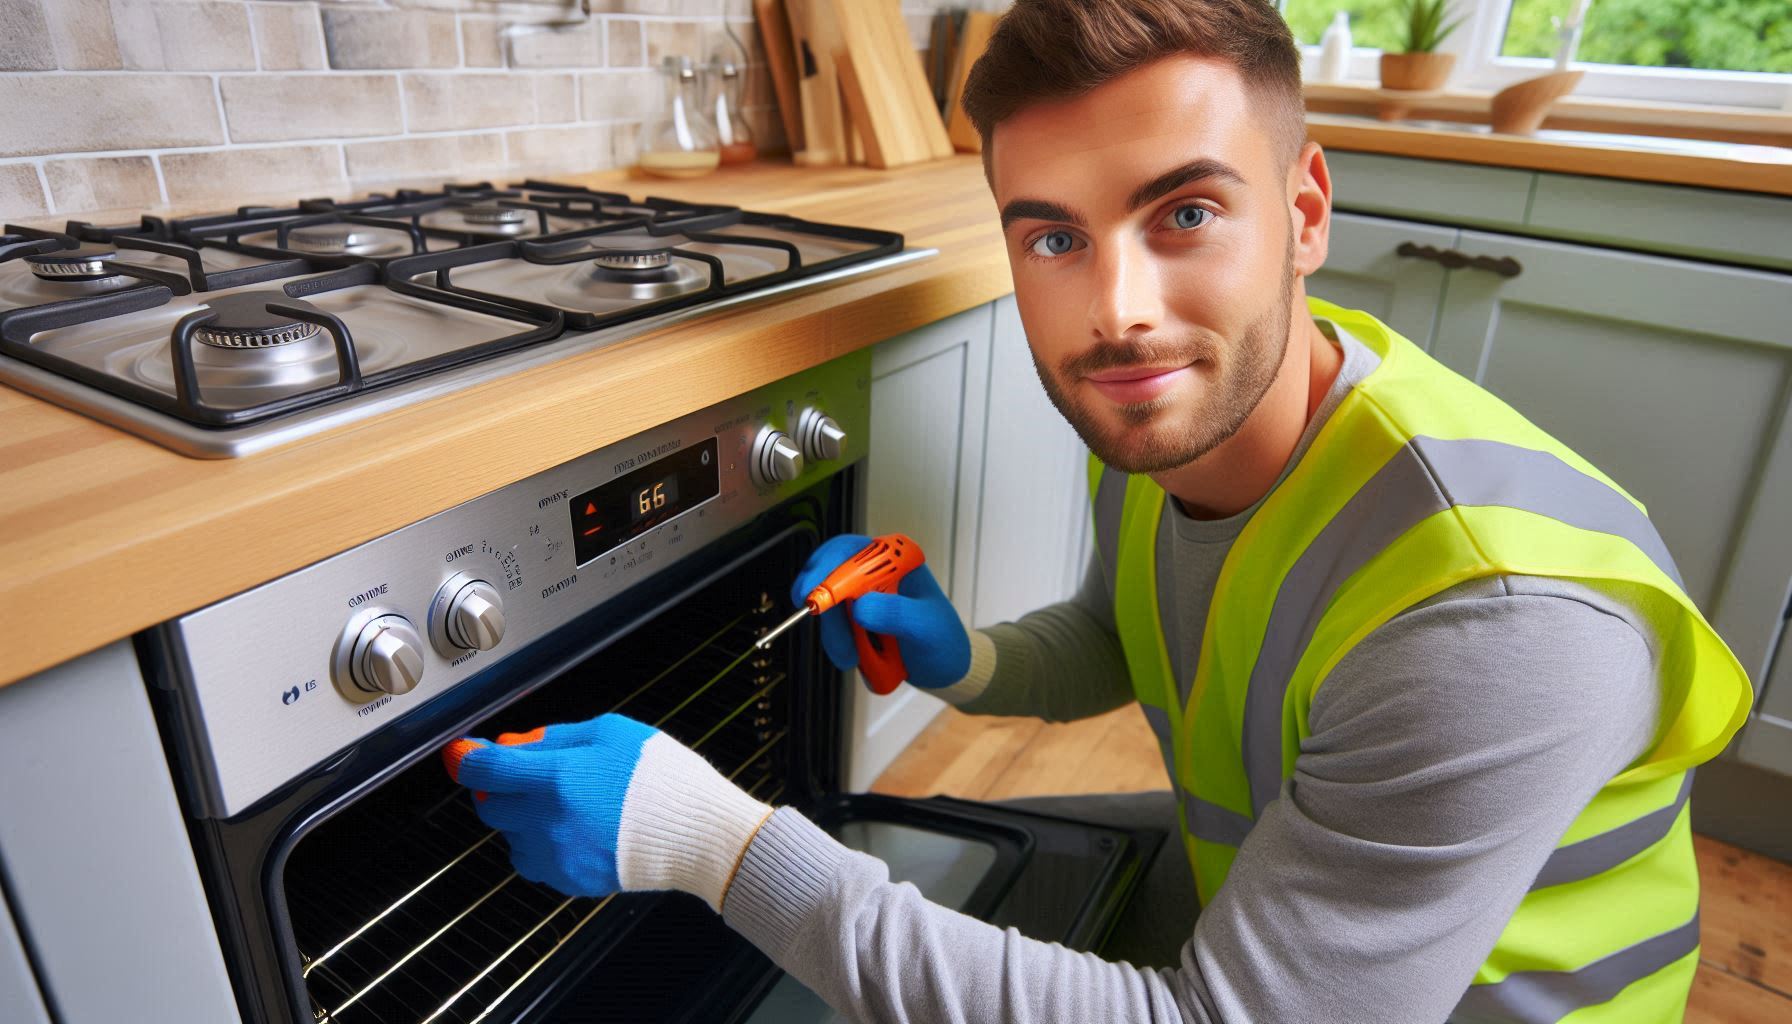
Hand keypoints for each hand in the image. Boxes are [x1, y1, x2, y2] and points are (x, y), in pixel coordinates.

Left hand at [441, 713, 772, 909]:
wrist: (698, 832)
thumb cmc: (662, 776)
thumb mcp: (609, 732)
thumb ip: (553, 737)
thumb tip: (512, 745)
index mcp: (556, 778)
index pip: (482, 769)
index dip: (464, 758)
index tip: (462, 754)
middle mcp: (547, 820)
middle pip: (488, 805)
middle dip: (499, 787)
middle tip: (527, 775)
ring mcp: (557, 855)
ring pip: (510, 837)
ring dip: (522, 819)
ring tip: (566, 805)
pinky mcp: (569, 880)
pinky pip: (535, 862)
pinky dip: (543, 845)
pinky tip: (576, 829)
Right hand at [792, 533, 970, 688]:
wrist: (944, 668)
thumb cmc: (943, 639)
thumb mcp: (926, 626)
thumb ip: (896, 613)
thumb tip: (861, 606)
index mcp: (896, 559)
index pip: (851, 550)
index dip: (825, 566)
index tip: (812, 592)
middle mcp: (875, 573)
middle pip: (829, 577)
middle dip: (825, 608)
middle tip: (832, 633)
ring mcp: (862, 598)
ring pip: (828, 608)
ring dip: (835, 634)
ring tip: (855, 656)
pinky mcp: (854, 622)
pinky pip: (833, 629)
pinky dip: (840, 644)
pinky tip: (860, 656)